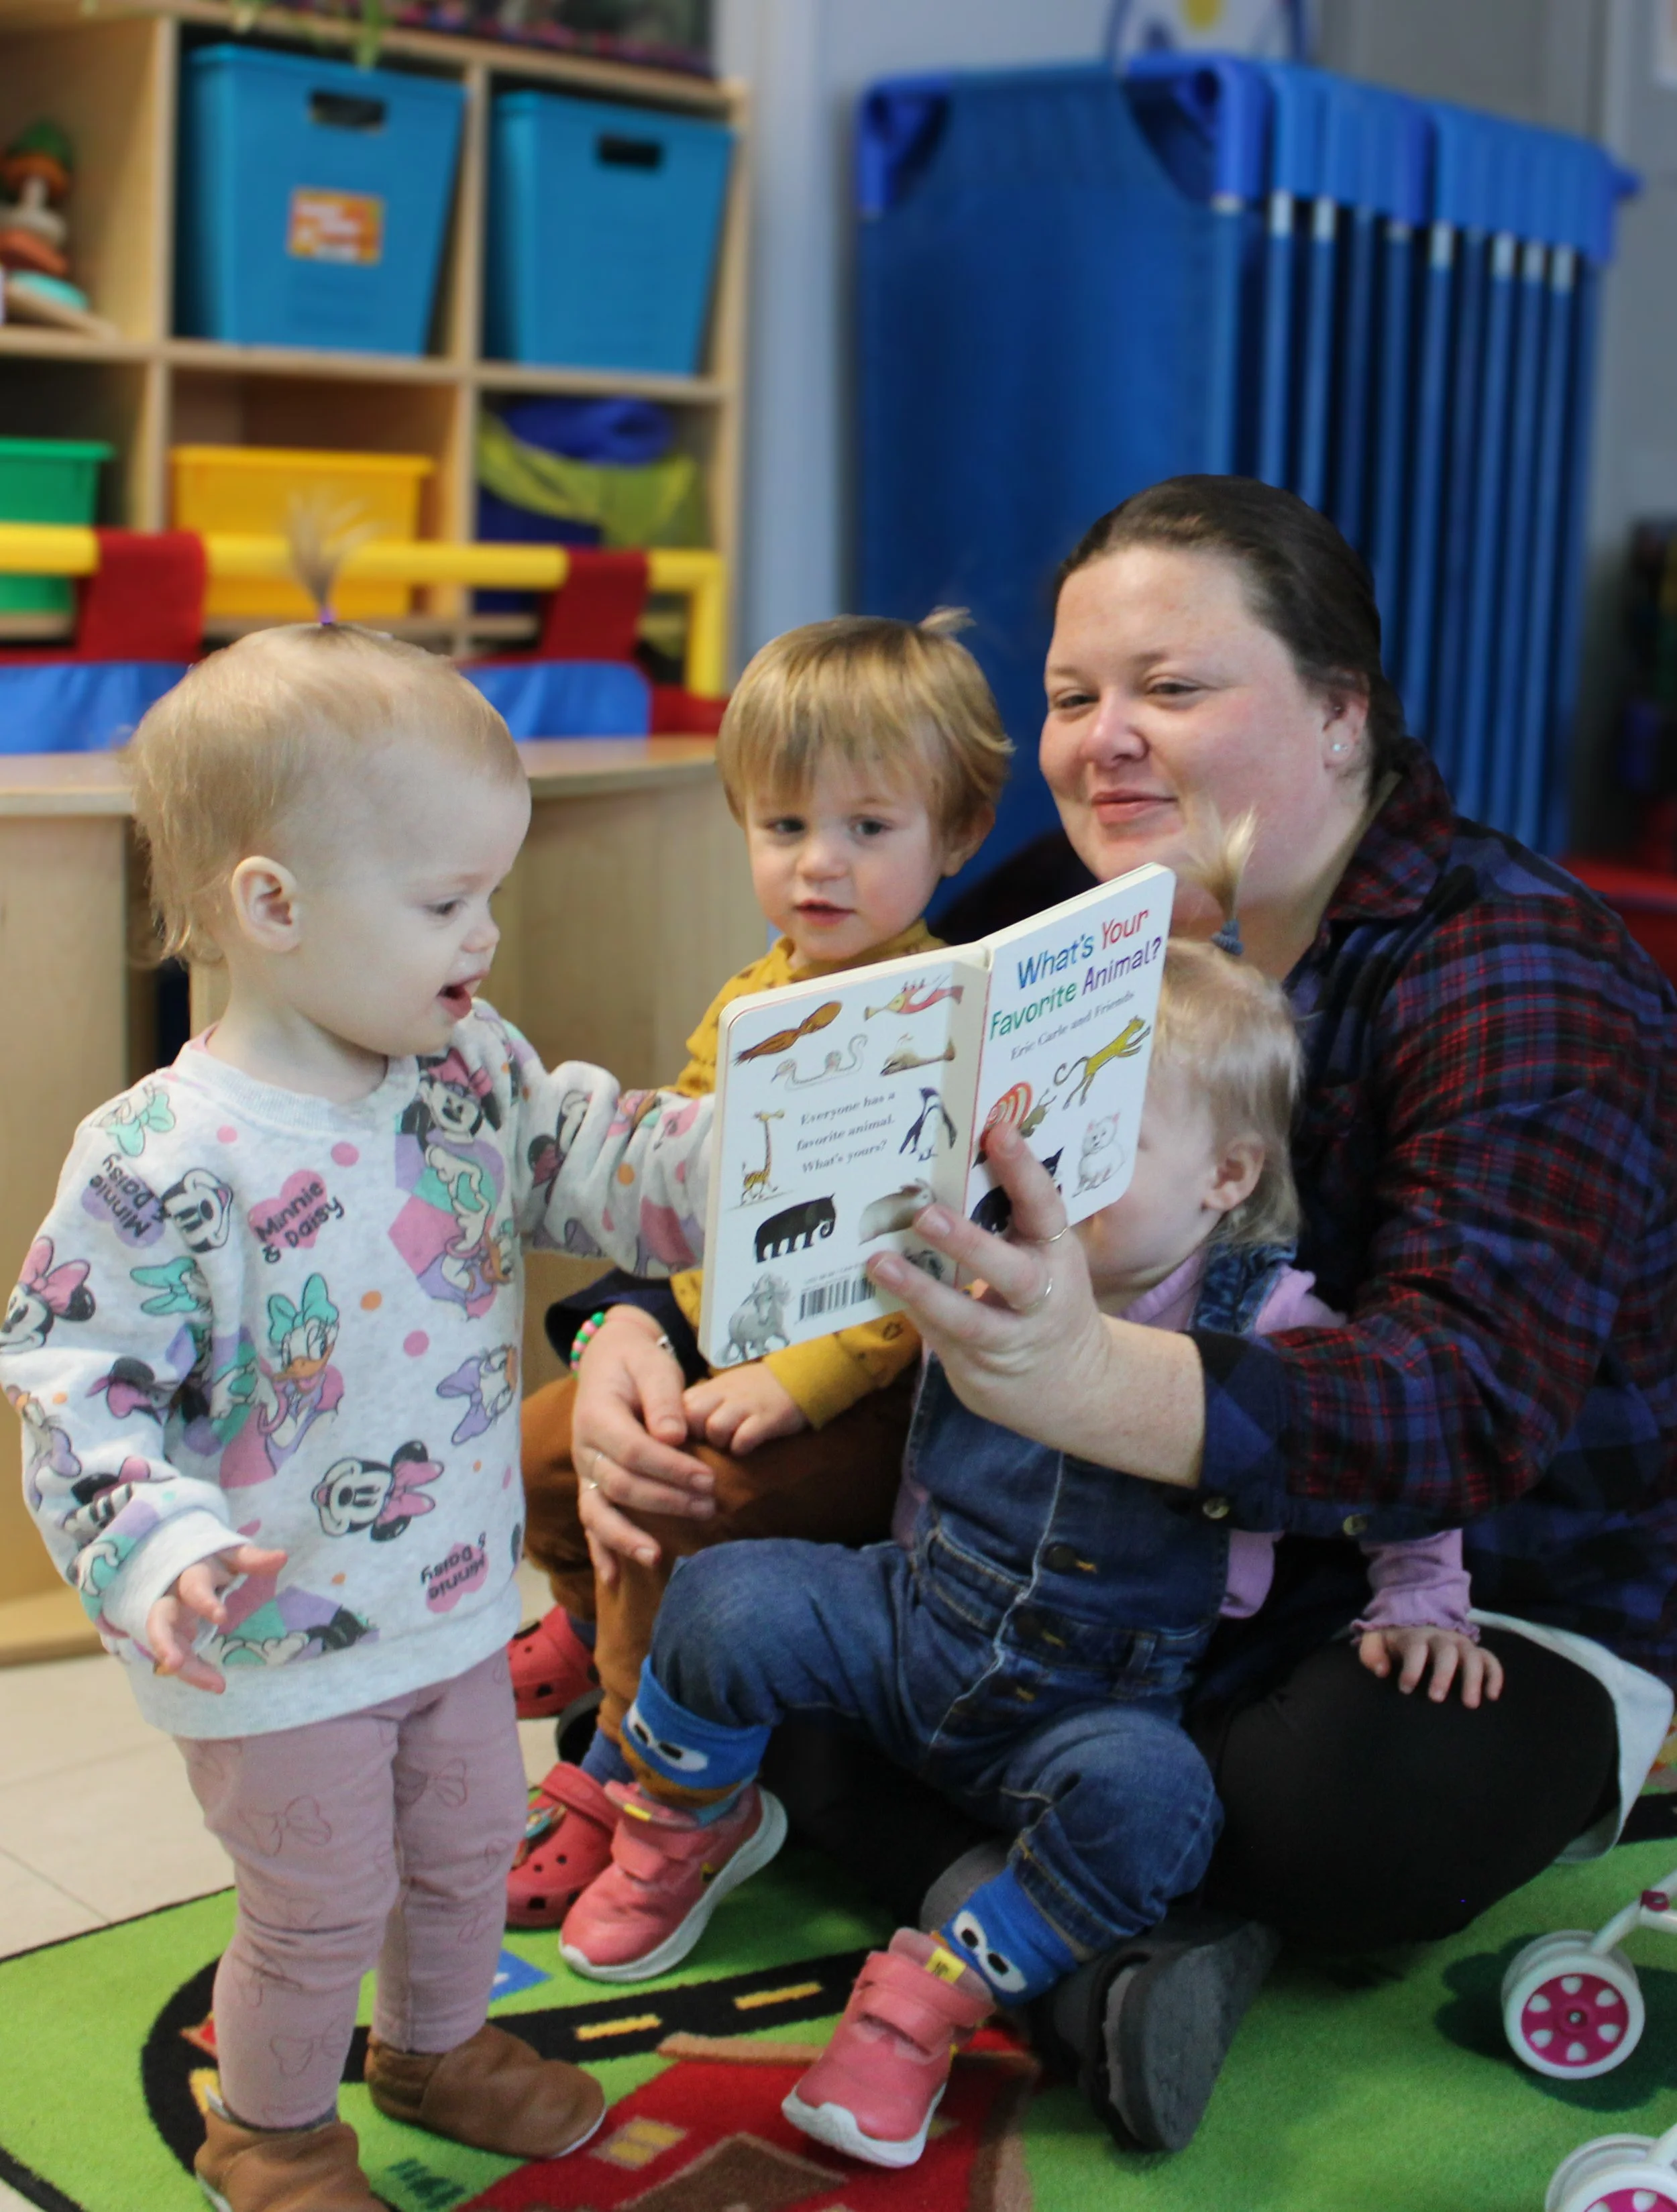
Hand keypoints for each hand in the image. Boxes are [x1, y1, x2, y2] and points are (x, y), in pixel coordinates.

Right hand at [146, 1543, 286, 1693]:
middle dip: (163, 1641)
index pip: (193, 1586)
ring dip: (183, 1667)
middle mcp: (171, 1598)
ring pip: (165, 1645)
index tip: (221, 1617)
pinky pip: (177, 1656)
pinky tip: (216, 1684)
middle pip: (159, 1619)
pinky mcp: (169, 1636)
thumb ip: (252, 1558)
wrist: (181, 1563)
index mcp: (190, 1574)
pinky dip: (194, 1673)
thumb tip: (282, 1558)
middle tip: (174, 1663)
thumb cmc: (211, 1559)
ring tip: (213, 1685)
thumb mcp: (230, 1555)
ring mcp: (167, 1619)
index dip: (204, 1601)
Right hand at [572, 1307, 713, 1588]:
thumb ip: (663, 1399)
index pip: (635, 1452)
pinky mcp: (591, 1484)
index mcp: (597, 1415)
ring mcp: (585, 1470)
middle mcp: (584, 1448)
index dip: (671, 1470)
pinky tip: (615, 1577)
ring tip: (657, 1556)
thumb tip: (673, 1436)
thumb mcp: (653, 1366)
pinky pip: (590, 1520)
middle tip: (708, 1506)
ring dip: (627, 1536)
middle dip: (665, 1501)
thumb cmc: (638, 1363)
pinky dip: (600, 1550)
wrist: (609, 1361)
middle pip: (622, 1485)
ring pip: (598, 1511)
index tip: (708, 1480)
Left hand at [683, 1364, 806, 1454]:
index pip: (678, 1407)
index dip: (681, 1425)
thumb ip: (699, 1403)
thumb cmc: (753, 1389)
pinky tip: (748, 1446)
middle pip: (692, 1416)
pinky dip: (742, 1447)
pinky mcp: (766, 1418)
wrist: (797, 1376)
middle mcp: (724, 1394)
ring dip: (720, 1442)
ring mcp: (745, 1405)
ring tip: (731, 1443)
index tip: (691, 1434)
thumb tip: (675, 1427)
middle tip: (710, 1441)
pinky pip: (744, 1439)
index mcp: (710, 1388)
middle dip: (698, 1433)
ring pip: (715, 1428)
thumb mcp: (722, 1389)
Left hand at [1357, 1625, 1504, 1707]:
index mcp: (1415, 1636)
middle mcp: (1441, 1638)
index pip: (1415, 1649)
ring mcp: (1461, 1644)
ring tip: (1470, 1704)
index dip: (1411, 1668)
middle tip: (1436, 1698)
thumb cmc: (1396, 1640)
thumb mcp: (1377, 1640)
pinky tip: (1492, 1695)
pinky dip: (1495, 1675)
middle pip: (1446, 1652)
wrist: (1418, 1618)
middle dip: (1442, 1675)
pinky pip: (1491, 1660)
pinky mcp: (1476, 1651)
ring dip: (1473, 1679)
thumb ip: (1371, 1653)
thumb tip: (1381, 1671)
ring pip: (1473, 1657)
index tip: (1405, 1688)